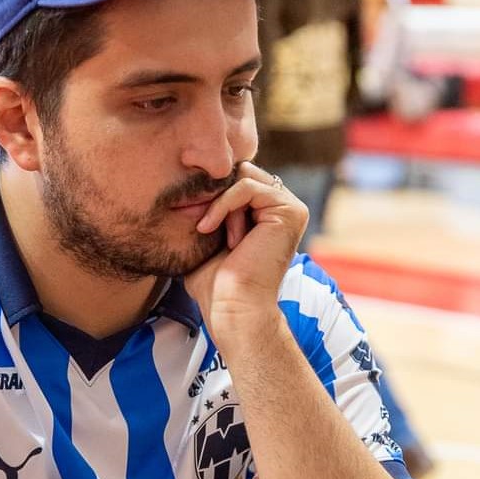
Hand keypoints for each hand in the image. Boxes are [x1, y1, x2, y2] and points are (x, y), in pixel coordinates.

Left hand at [183, 162, 306, 353]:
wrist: (231, 307)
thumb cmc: (215, 284)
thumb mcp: (206, 238)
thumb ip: (208, 209)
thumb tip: (189, 185)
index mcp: (267, 213)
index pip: (234, 178)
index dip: (211, 194)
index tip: (197, 223)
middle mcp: (283, 207)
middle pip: (240, 171)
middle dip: (216, 196)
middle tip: (206, 228)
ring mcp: (290, 208)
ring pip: (242, 177)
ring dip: (221, 205)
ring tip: (217, 236)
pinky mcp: (290, 211)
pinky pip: (246, 186)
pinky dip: (223, 205)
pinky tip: (212, 229)